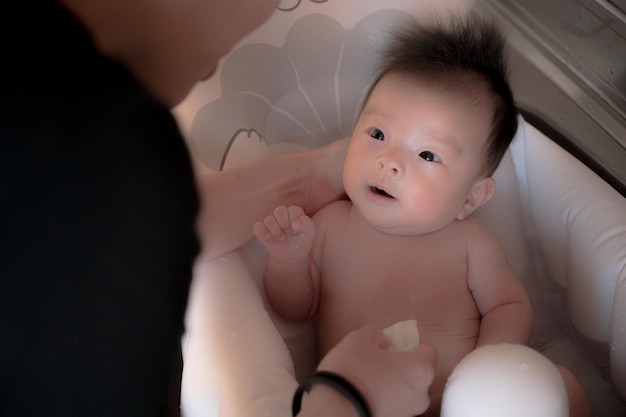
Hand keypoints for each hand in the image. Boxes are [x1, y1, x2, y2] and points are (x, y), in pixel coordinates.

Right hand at [253, 205, 313, 264]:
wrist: (292, 255)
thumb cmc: (302, 241)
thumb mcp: (309, 233)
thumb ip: (306, 224)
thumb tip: (294, 224)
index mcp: (294, 212)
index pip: (293, 210)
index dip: (295, 221)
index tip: (297, 231)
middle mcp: (282, 215)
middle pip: (279, 211)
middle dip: (285, 224)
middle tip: (288, 233)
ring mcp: (271, 222)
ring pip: (268, 219)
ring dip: (276, 232)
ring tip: (282, 239)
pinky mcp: (262, 231)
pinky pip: (257, 227)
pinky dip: (262, 232)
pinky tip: (269, 238)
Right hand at [310, 325, 435, 416]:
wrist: (336, 409)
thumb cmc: (353, 371)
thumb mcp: (359, 339)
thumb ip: (376, 333)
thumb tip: (382, 341)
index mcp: (421, 368)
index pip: (429, 350)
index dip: (413, 344)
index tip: (396, 343)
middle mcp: (421, 394)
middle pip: (418, 373)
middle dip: (404, 366)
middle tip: (381, 360)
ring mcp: (409, 413)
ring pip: (406, 392)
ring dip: (394, 384)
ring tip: (370, 379)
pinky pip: (394, 405)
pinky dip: (385, 399)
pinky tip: (366, 394)